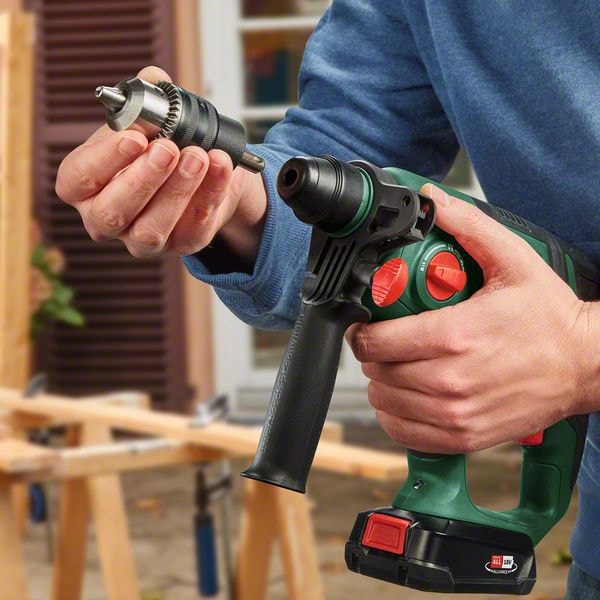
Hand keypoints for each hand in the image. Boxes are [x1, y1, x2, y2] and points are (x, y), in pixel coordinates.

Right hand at [56, 66, 266, 258]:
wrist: (204, 174)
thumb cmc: (160, 148)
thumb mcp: (148, 122)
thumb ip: (147, 100)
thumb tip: (153, 79)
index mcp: (85, 187)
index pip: (77, 179)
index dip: (104, 160)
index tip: (133, 137)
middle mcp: (106, 218)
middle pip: (111, 212)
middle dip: (142, 179)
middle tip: (168, 149)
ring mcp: (141, 239)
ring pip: (150, 230)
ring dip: (177, 191)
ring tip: (198, 157)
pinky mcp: (180, 245)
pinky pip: (194, 228)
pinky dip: (211, 195)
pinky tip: (221, 168)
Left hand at [347, 183, 594, 453]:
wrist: (586, 365)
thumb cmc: (549, 317)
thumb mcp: (513, 260)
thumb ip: (468, 226)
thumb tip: (431, 199)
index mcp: (456, 335)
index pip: (377, 341)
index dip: (361, 331)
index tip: (366, 324)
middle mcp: (451, 379)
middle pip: (377, 370)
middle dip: (372, 353)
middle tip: (384, 340)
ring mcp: (457, 413)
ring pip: (385, 401)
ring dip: (380, 382)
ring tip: (394, 365)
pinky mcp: (465, 436)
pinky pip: (404, 433)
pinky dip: (393, 415)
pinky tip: (402, 397)